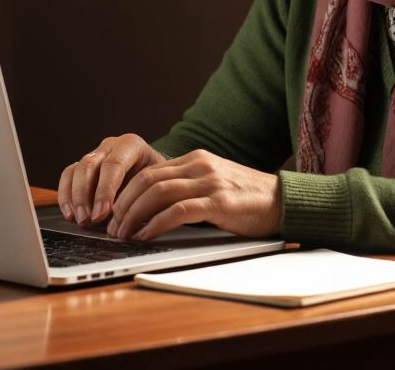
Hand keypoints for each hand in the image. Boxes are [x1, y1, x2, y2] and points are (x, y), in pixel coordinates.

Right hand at [57, 134, 165, 225]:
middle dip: (85, 196)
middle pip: (90, 166)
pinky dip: (66, 196)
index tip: (101, 214)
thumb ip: (140, 196)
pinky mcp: (83, 166)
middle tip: (87, 220)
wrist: (155, 175)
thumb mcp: (156, 184)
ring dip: (74, 198)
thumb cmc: (157, 181)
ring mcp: (95, 154)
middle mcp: (110, 146)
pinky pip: (68, 176)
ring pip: (76, 170)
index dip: (105, 191)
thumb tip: (123, 220)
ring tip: (79, 220)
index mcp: (131, 145)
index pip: (114, 164)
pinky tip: (70, 214)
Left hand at [107, 149, 280, 240]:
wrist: (284, 201)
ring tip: (122, 233)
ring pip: (157, 193)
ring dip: (133, 214)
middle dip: (123, 204)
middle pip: (147, 180)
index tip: (112, 212)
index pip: (149, 171)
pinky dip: (156, 224)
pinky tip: (146, 235)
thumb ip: (187, 187)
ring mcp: (209, 182)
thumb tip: (151, 206)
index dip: (125, 192)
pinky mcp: (219, 202)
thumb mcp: (213, 184)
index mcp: (195, 159)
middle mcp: (200, 166)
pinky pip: (178, 211)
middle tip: (111, 226)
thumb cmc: (248, 199)